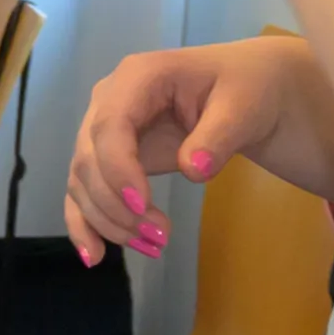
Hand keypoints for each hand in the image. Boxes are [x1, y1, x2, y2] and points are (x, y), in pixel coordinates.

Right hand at [64, 40, 316, 263]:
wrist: (249, 92)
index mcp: (137, 77)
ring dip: (108, 222)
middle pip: (89, 159)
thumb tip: (193, 169)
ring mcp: (104, 132)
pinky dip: (86, 225)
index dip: (118, 169)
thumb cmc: (248, 89)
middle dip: (116, 205)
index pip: (109, 126)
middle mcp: (108, 102)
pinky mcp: (110, 160)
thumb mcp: (244, 105)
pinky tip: (95, 257)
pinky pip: (85, 194)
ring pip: (83, 183)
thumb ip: (218, 135)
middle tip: (161, 236)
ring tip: (153, 247)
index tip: (143, 207)